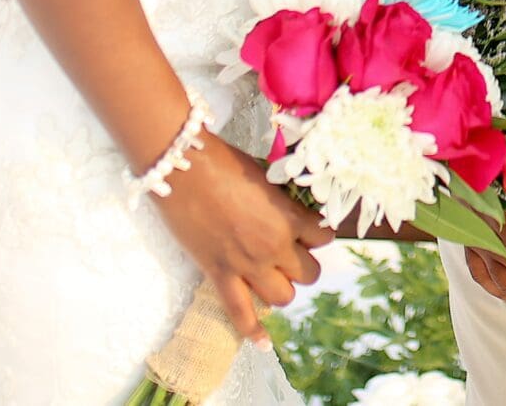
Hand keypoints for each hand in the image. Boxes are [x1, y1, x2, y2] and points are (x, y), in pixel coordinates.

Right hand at [151, 139, 332, 339]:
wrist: (183, 168)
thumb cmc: (222, 163)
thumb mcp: (264, 177)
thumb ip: (280, 202)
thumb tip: (287, 211)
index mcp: (288, 217)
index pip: (322, 238)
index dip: (317, 235)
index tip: (309, 231)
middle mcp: (273, 246)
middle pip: (307, 274)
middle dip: (302, 265)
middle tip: (290, 254)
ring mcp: (246, 265)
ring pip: (283, 297)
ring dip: (282, 288)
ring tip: (273, 277)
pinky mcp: (219, 275)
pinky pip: (240, 313)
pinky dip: (253, 331)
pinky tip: (263, 343)